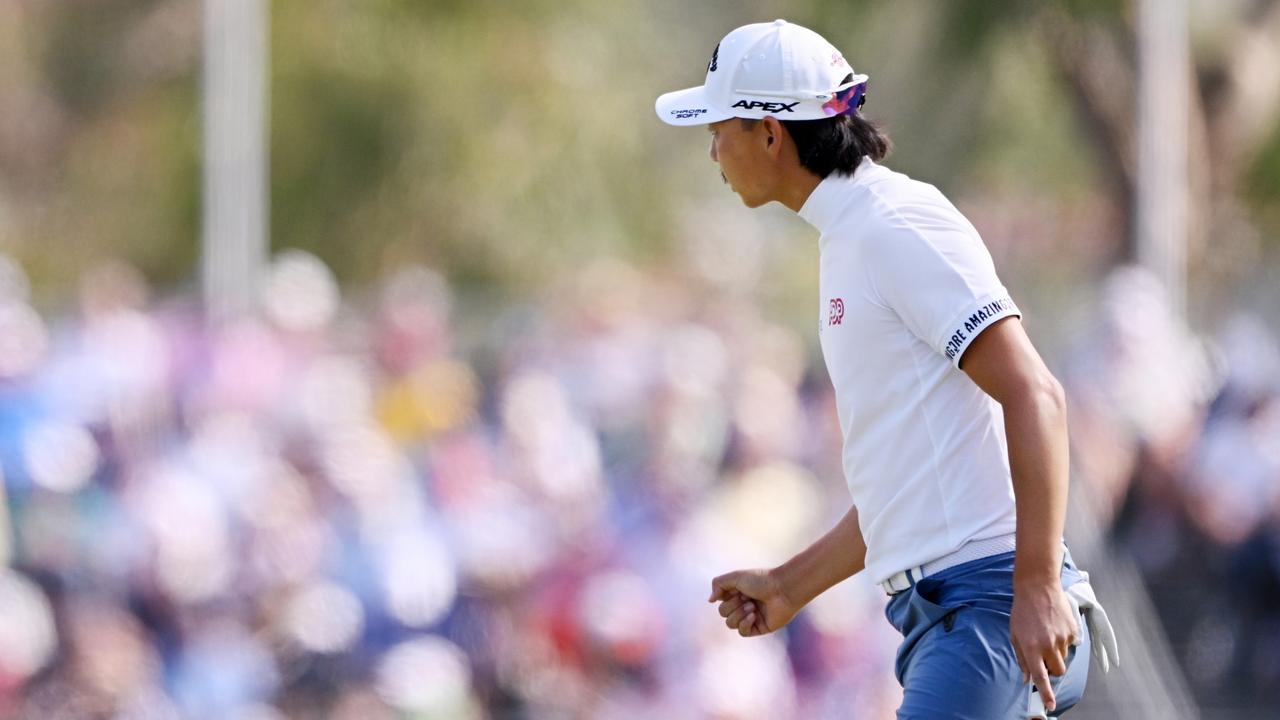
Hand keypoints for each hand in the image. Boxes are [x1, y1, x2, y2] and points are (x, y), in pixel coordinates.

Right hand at [708, 569, 798, 636]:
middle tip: (747, 598)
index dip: (725, 596)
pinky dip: (745, 624)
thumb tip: (710, 600)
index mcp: (737, 593)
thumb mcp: (736, 576)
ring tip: (753, 606)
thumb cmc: (762, 580)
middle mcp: (743, 605)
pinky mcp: (759, 628)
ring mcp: (750, 617)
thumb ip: (718, 584)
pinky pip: (742, 632)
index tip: (738, 589)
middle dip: (733, 605)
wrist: (783, 590)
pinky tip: (754, 616)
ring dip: (739, 614)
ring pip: (730, 624)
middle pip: (723, 613)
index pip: (719, 600)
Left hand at [1010, 581, 1079, 712]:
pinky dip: (1063, 640)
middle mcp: (1048, 644)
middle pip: (1057, 671)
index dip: (1046, 693)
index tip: (1050, 705)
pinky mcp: (1073, 630)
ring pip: (1063, 658)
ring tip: (1046, 635)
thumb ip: (1021, 658)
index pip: (1040, 676)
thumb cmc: (1023, 611)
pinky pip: (1070, 644)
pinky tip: (1054, 626)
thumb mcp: (1015, 635)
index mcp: (1031, 647)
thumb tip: (1027, 678)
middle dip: (1052, 670)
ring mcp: (1062, 637)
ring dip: (1056, 653)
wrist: (1038, 587)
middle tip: (1044, 657)